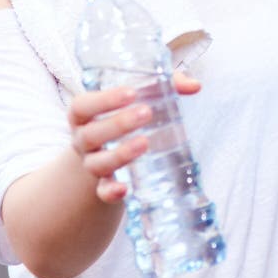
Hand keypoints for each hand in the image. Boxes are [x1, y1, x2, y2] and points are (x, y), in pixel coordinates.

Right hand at [68, 72, 200, 203]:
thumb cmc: (127, 112)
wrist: (109, 148)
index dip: (103, 100)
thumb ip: (165, 85)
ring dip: (120, 154)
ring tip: (144, 143)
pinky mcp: (103, 184)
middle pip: (91, 134)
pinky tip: (124, 189)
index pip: (82, 106)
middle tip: (146, 113)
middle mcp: (84, 139)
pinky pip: (102, 192)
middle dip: (118, 124)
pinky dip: (110, 191)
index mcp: (84, 114)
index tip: (131, 92)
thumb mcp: (141, 94)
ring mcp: (92, 163)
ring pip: (97, 163)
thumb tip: (195, 86)